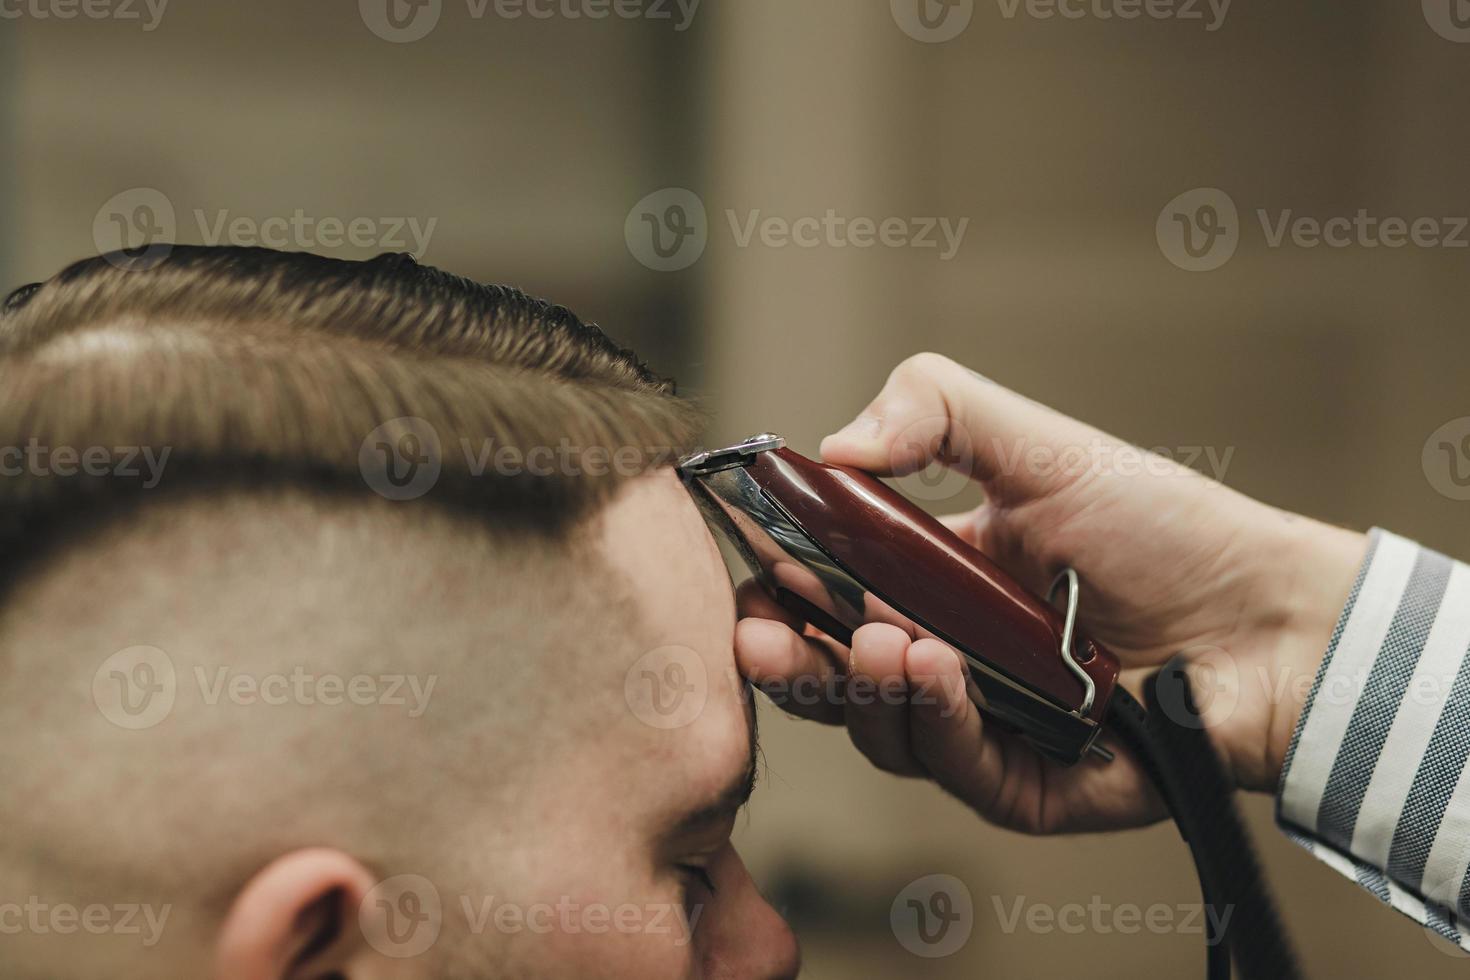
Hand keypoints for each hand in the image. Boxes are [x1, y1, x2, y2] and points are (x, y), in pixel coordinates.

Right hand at [735, 353, 1366, 833]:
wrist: (1269, 620)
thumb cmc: (1165, 529)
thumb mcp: (1040, 444)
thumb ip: (934, 410)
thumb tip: (830, 446)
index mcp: (937, 582)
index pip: (829, 596)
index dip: (782, 593)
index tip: (753, 580)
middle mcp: (949, 658)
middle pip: (835, 676)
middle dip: (787, 660)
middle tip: (761, 638)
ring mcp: (981, 726)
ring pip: (881, 728)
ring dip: (867, 686)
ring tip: (888, 643)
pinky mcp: (1021, 785)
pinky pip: (952, 769)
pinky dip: (935, 721)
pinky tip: (937, 672)